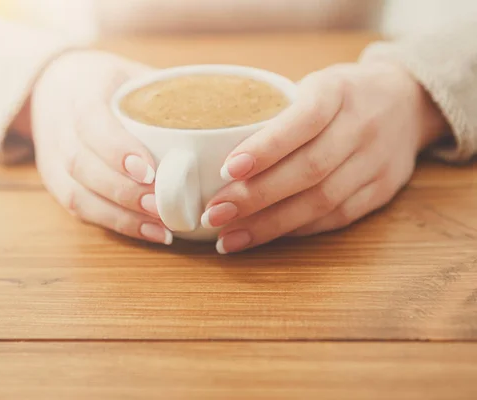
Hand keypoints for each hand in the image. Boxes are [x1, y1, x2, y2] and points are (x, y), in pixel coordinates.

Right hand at [26, 51, 172, 244]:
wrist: (54, 87)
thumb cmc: (107, 83)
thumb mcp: (133, 74)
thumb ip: (167, 94)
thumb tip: (226, 115)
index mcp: (82, 92)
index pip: (90, 121)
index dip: (117, 149)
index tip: (150, 170)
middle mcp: (60, 128)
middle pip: (82, 165)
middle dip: (125, 191)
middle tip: (164, 204)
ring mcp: (53, 159)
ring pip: (78, 194)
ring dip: (121, 215)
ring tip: (162, 226)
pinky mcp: (57, 183)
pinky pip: (80, 210)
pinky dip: (116, 224)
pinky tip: (150, 232)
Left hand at [202, 62, 447, 253]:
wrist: (408, 104)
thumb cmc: (342, 95)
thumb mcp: (313, 84)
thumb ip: (275, 111)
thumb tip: (212, 149)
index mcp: (338, 91)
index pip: (303, 120)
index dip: (266, 148)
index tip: (227, 171)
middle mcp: (362, 126)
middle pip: (309, 169)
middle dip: (255, 197)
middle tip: (214, 214)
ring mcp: (376, 162)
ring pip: (322, 201)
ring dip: (270, 224)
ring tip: (229, 237)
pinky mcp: (382, 191)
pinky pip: (336, 217)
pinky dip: (295, 230)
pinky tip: (263, 236)